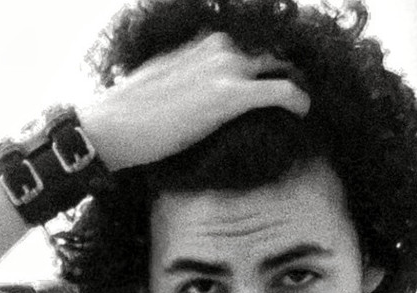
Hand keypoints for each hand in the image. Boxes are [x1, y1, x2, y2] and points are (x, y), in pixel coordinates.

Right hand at [89, 32, 309, 170]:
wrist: (112, 125)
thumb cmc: (131, 112)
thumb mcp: (164, 79)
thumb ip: (188, 76)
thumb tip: (197, 94)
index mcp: (202, 42)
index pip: (245, 45)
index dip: (262, 63)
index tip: (270, 78)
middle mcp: (217, 46)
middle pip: (266, 53)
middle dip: (281, 70)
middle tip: (290, 93)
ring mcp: (225, 68)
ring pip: (277, 67)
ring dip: (291, 84)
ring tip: (298, 105)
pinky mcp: (231, 96)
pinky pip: (280, 92)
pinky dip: (297, 100)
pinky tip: (304, 110)